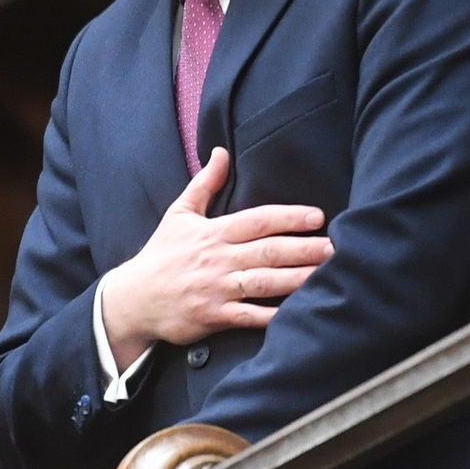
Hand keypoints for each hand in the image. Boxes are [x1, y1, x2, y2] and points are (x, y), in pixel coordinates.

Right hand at [98, 148, 331, 365]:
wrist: (133, 299)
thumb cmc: (160, 255)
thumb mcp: (179, 214)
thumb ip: (205, 183)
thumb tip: (221, 152)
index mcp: (214, 233)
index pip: (258, 220)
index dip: (289, 217)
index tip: (317, 216)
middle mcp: (219, 259)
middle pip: (268, 251)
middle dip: (304, 248)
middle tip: (335, 246)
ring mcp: (218, 289)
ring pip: (265, 282)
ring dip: (298, 278)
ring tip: (327, 273)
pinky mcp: (215, 316)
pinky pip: (250, 316)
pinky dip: (274, 316)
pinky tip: (299, 313)